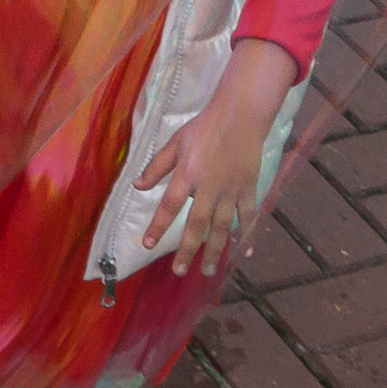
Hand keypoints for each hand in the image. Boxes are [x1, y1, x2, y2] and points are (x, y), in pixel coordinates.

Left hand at [133, 39, 297, 276]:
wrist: (240, 116)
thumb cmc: (204, 127)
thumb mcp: (175, 142)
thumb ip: (157, 166)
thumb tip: (137, 186)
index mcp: (187, 174)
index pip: (169, 205)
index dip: (157, 226)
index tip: (147, 244)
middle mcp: (209, 187)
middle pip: (197, 224)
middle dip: (188, 249)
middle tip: (180, 271)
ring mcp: (231, 190)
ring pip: (223, 226)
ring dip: (216, 250)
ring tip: (210, 270)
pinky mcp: (249, 188)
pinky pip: (248, 216)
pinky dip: (247, 235)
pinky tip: (244, 252)